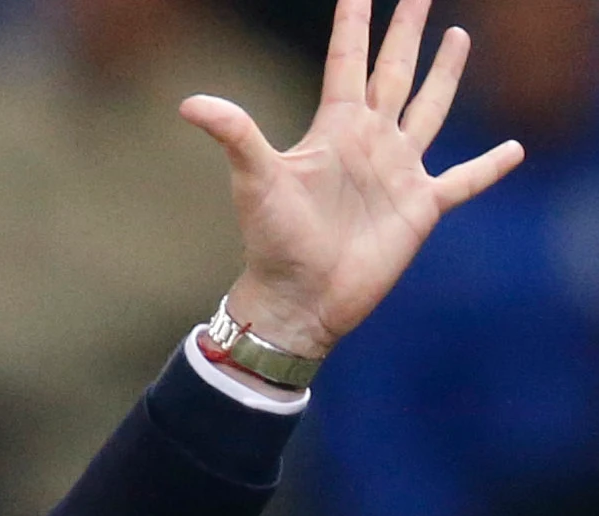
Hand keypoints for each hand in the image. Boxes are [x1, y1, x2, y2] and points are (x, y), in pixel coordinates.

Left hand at [183, 0, 522, 359]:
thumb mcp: (256, 181)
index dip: (354, 22)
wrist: (298, 298)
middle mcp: (370, 141)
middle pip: (395, 72)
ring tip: (458, 37)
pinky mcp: (421, 208)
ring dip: (445, 74)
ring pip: (430, 109)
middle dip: (407, 32)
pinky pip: (464, 181)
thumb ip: (235, 135)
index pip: (348, 60)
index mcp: (336, 128)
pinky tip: (514, 148)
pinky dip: (489, 166)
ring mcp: (398, 172)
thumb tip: (189, 103)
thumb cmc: (273, 241)